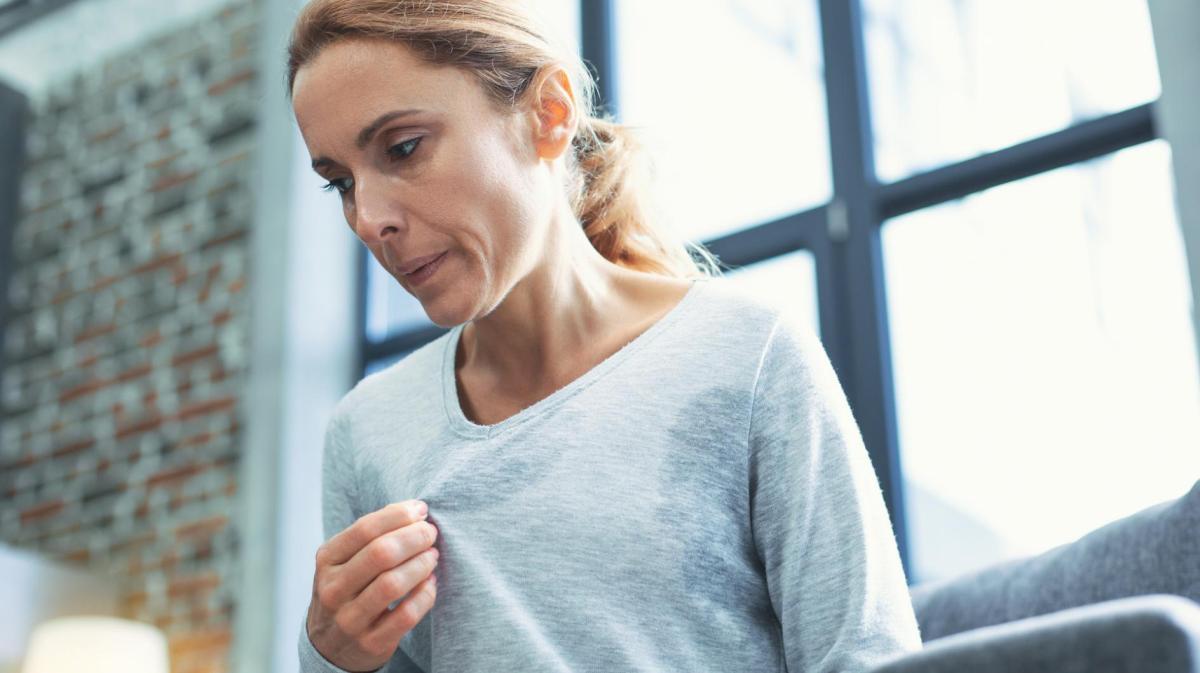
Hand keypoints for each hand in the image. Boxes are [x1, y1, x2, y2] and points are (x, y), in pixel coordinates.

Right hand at [307, 500, 439, 671]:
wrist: (331, 645)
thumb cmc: (347, 589)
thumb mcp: (344, 560)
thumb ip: (371, 536)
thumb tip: (413, 510)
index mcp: (327, 560)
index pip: (365, 529)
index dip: (399, 515)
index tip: (421, 510)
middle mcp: (333, 590)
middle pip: (381, 553)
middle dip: (414, 537)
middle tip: (430, 533)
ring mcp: (350, 619)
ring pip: (393, 584)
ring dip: (421, 564)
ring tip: (432, 556)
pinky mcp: (371, 642)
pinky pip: (406, 615)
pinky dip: (425, 595)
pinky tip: (431, 583)